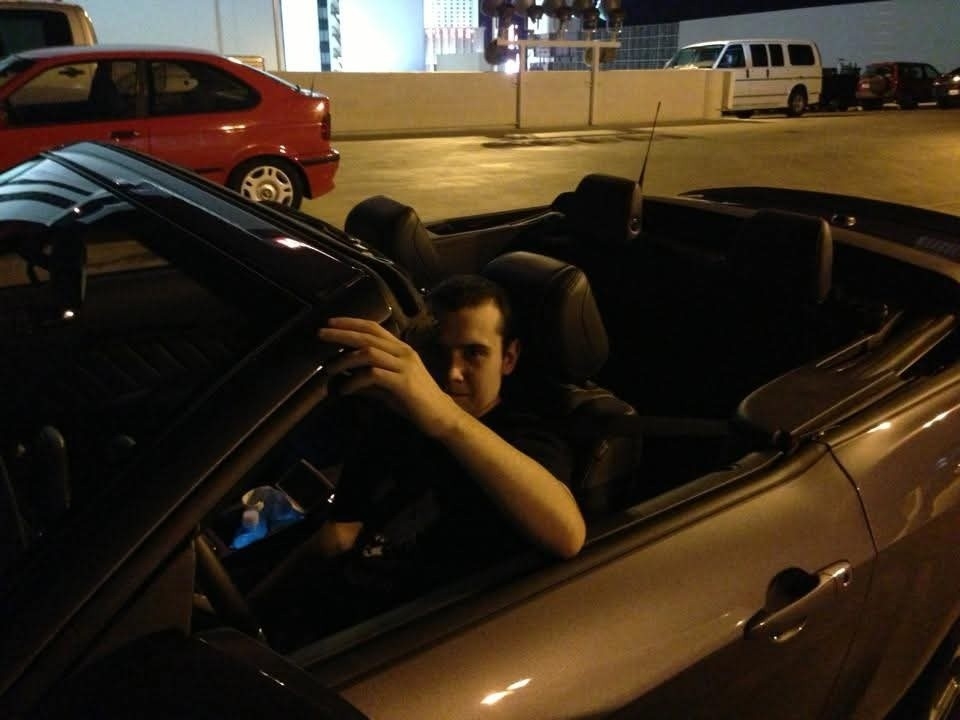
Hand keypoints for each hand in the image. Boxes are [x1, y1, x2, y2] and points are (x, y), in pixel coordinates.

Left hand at [318, 317, 459, 434]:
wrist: (441, 417)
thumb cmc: (415, 403)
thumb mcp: (388, 389)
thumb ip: (369, 381)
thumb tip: (344, 380)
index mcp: (401, 349)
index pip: (374, 327)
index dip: (351, 322)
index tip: (330, 322)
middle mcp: (403, 352)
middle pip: (367, 336)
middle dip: (341, 333)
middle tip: (319, 334)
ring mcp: (404, 366)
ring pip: (368, 353)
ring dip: (344, 359)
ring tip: (328, 369)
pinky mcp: (403, 383)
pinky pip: (372, 375)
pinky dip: (354, 381)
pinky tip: (344, 390)